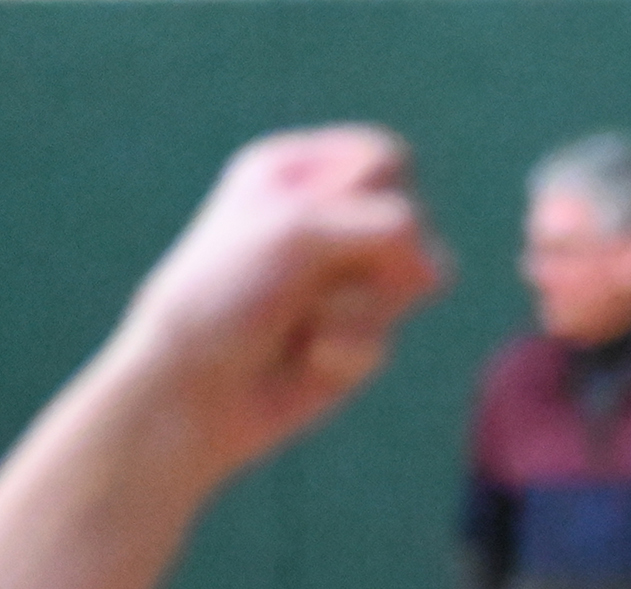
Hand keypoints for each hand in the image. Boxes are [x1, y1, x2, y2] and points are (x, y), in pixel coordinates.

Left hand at [105, 126, 443, 486]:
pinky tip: (303, 357)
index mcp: (295, 173)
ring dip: (358, 308)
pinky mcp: (357, 335)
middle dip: (368, 260)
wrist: (195, 387)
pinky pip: (387, 337)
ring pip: (412, 283)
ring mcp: (345, 281)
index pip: (386, 157)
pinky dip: (346, 351)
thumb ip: (385, 228)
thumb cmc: (223, 295)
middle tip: (309, 278)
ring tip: (304, 320)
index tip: (329, 219)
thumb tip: (435, 269)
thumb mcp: (298, 233)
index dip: (376, 192)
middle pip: (411, 223)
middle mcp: (324, 221)